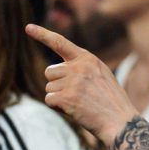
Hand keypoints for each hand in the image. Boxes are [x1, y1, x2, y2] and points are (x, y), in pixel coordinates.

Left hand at [25, 24, 138, 145]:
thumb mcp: (101, 75)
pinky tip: (74, 110)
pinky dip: (57, 107)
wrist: (120, 122)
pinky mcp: (67, 97)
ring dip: (58, 97)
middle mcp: (79, 67)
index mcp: (88, 59)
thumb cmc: (111, 102)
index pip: (60, 42)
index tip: (28, 28)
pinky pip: (49, 100)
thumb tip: (54, 71)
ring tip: (79, 103)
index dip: (42, 34)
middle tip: (77, 95)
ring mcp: (73, 82)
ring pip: (49, 87)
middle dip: (57, 84)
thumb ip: (81, 68)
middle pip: (49, 71)